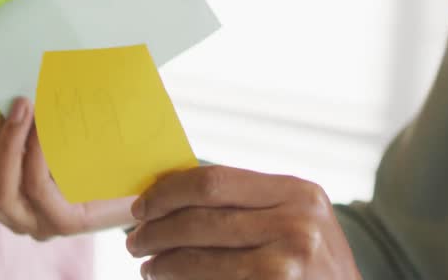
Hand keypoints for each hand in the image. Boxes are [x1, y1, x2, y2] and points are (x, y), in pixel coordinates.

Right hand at [0, 97, 134, 240]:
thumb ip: (21, 117)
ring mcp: (38, 223)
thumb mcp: (45, 127)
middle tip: (19, 104)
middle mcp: (14, 214)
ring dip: (10, 143)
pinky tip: (48, 132)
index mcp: (2, 192)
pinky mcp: (66, 223)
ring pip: (0, 190)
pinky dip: (36, 155)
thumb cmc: (92, 146)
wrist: (146, 176)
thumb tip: (4, 90)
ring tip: (31, 110)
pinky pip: (36, 187)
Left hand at [126, 166, 361, 279]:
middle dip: (157, 230)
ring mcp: (287, 266)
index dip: (168, 192)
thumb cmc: (312, 259)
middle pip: (201, 219)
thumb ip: (246, 202)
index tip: (143, 205)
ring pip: (200, 260)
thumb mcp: (294, 217)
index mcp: (296, 192)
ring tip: (148, 266)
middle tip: (135, 239)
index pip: (213, 181)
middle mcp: (295, 225)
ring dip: (163, 263)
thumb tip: (171, 193)